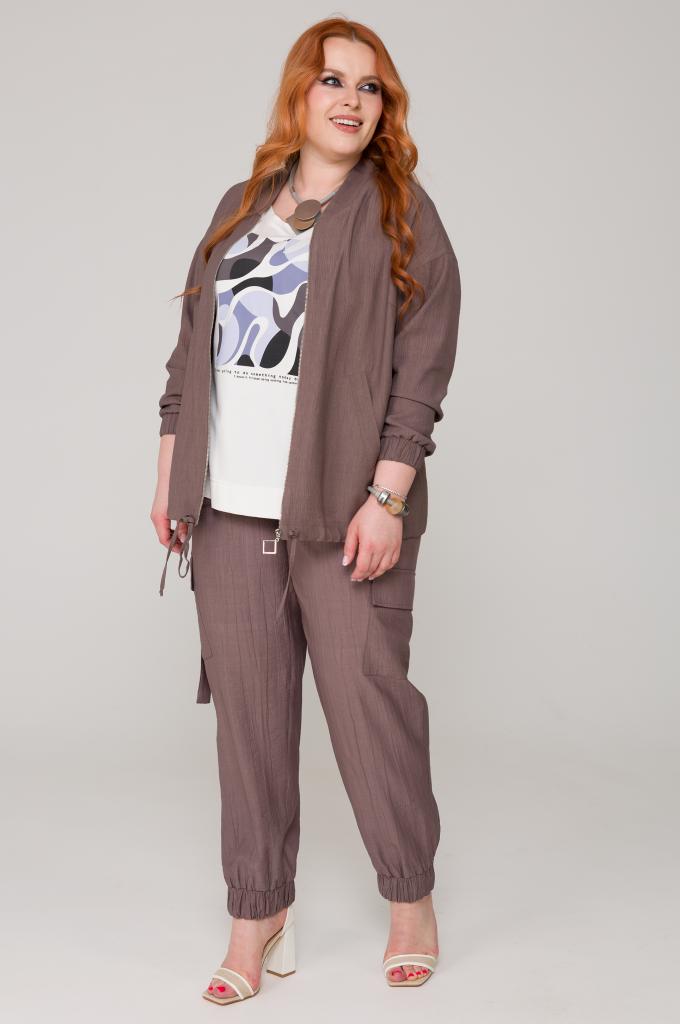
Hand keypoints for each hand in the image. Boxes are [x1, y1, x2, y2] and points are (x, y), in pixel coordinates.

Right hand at [150, 435, 187, 552]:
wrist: (174, 460)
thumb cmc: (177, 482)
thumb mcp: (183, 506)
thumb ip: (183, 523)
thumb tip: (184, 537)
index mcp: (159, 515)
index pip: (164, 539)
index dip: (174, 548)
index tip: (185, 552)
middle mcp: (158, 513)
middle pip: (166, 534)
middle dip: (178, 541)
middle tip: (191, 545)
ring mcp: (163, 508)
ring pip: (169, 526)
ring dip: (180, 531)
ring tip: (193, 533)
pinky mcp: (168, 502)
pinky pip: (172, 518)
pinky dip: (180, 522)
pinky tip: (191, 521)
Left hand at [342, 495, 403, 580]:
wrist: (386, 504)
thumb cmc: (368, 514)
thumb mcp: (353, 529)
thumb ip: (349, 547)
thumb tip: (345, 563)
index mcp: (368, 545)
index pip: (362, 567)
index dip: (357, 574)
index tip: (353, 577)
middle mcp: (381, 549)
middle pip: (372, 569)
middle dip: (364, 575)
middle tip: (358, 577)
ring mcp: (391, 548)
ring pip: (384, 568)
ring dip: (375, 574)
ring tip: (369, 576)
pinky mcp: (398, 545)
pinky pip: (393, 562)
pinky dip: (386, 568)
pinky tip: (381, 568)